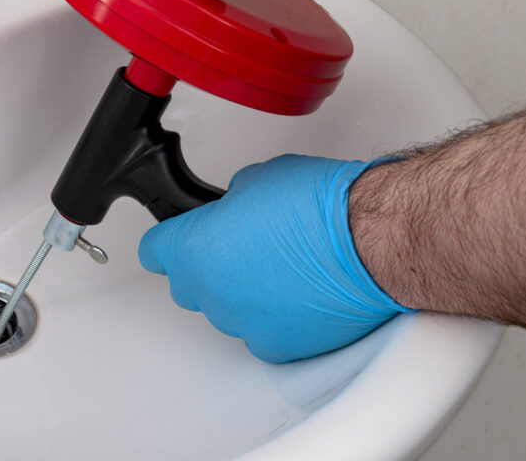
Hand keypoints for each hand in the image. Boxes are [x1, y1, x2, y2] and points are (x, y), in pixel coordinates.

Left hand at [138, 154, 411, 362]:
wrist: (371, 243)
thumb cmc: (321, 206)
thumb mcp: (258, 178)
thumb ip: (230, 201)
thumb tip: (233, 209)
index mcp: (194, 248)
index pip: (154, 251)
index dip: (167, 241)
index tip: (175, 239)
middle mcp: (210, 291)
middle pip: (189, 284)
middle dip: (206, 266)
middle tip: (240, 246)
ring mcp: (241, 323)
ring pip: (226, 309)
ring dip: (242, 292)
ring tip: (280, 268)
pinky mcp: (276, 347)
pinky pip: (261, 332)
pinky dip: (274, 317)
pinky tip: (298, 294)